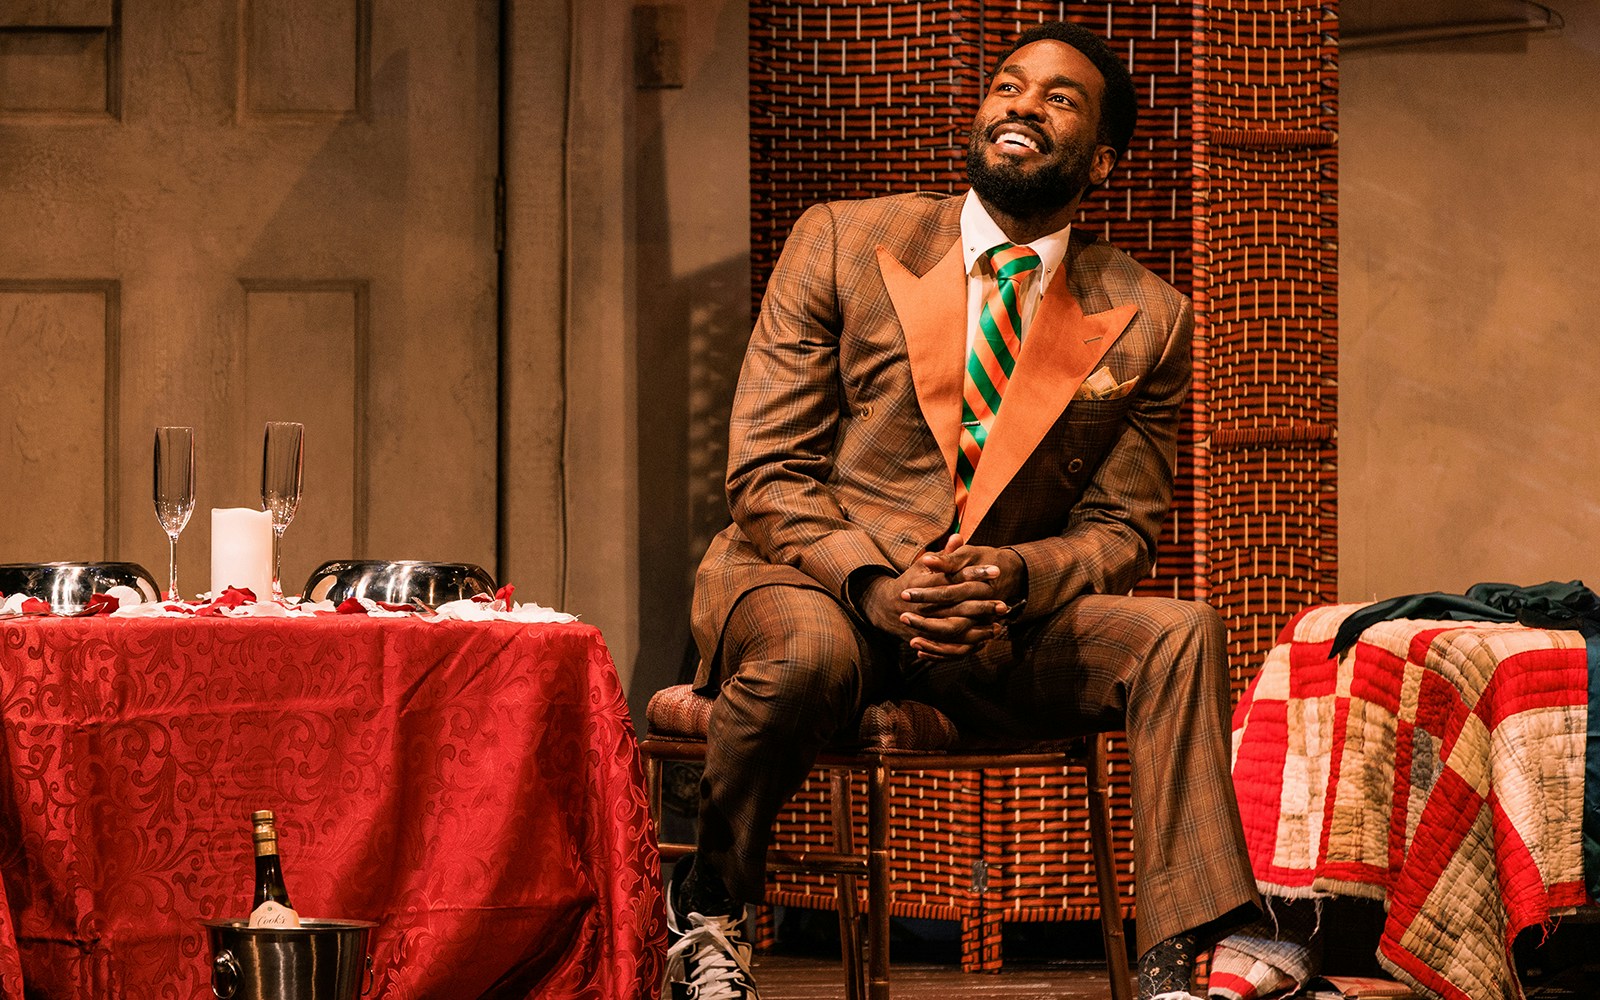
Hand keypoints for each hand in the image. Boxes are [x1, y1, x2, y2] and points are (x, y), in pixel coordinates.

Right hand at [859, 535, 1022, 659]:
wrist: (886, 608)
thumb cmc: (911, 582)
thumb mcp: (923, 565)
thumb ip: (944, 555)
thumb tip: (959, 537)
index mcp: (924, 582)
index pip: (953, 576)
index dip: (975, 573)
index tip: (995, 570)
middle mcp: (924, 604)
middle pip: (957, 604)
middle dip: (982, 604)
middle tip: (1003, 603)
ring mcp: (925, 624)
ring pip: (955, 626)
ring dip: (979, 625)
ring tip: (999, 622)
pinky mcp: (927, 638)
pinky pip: (950, 644)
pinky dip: (970, 641)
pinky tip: (987, 636)